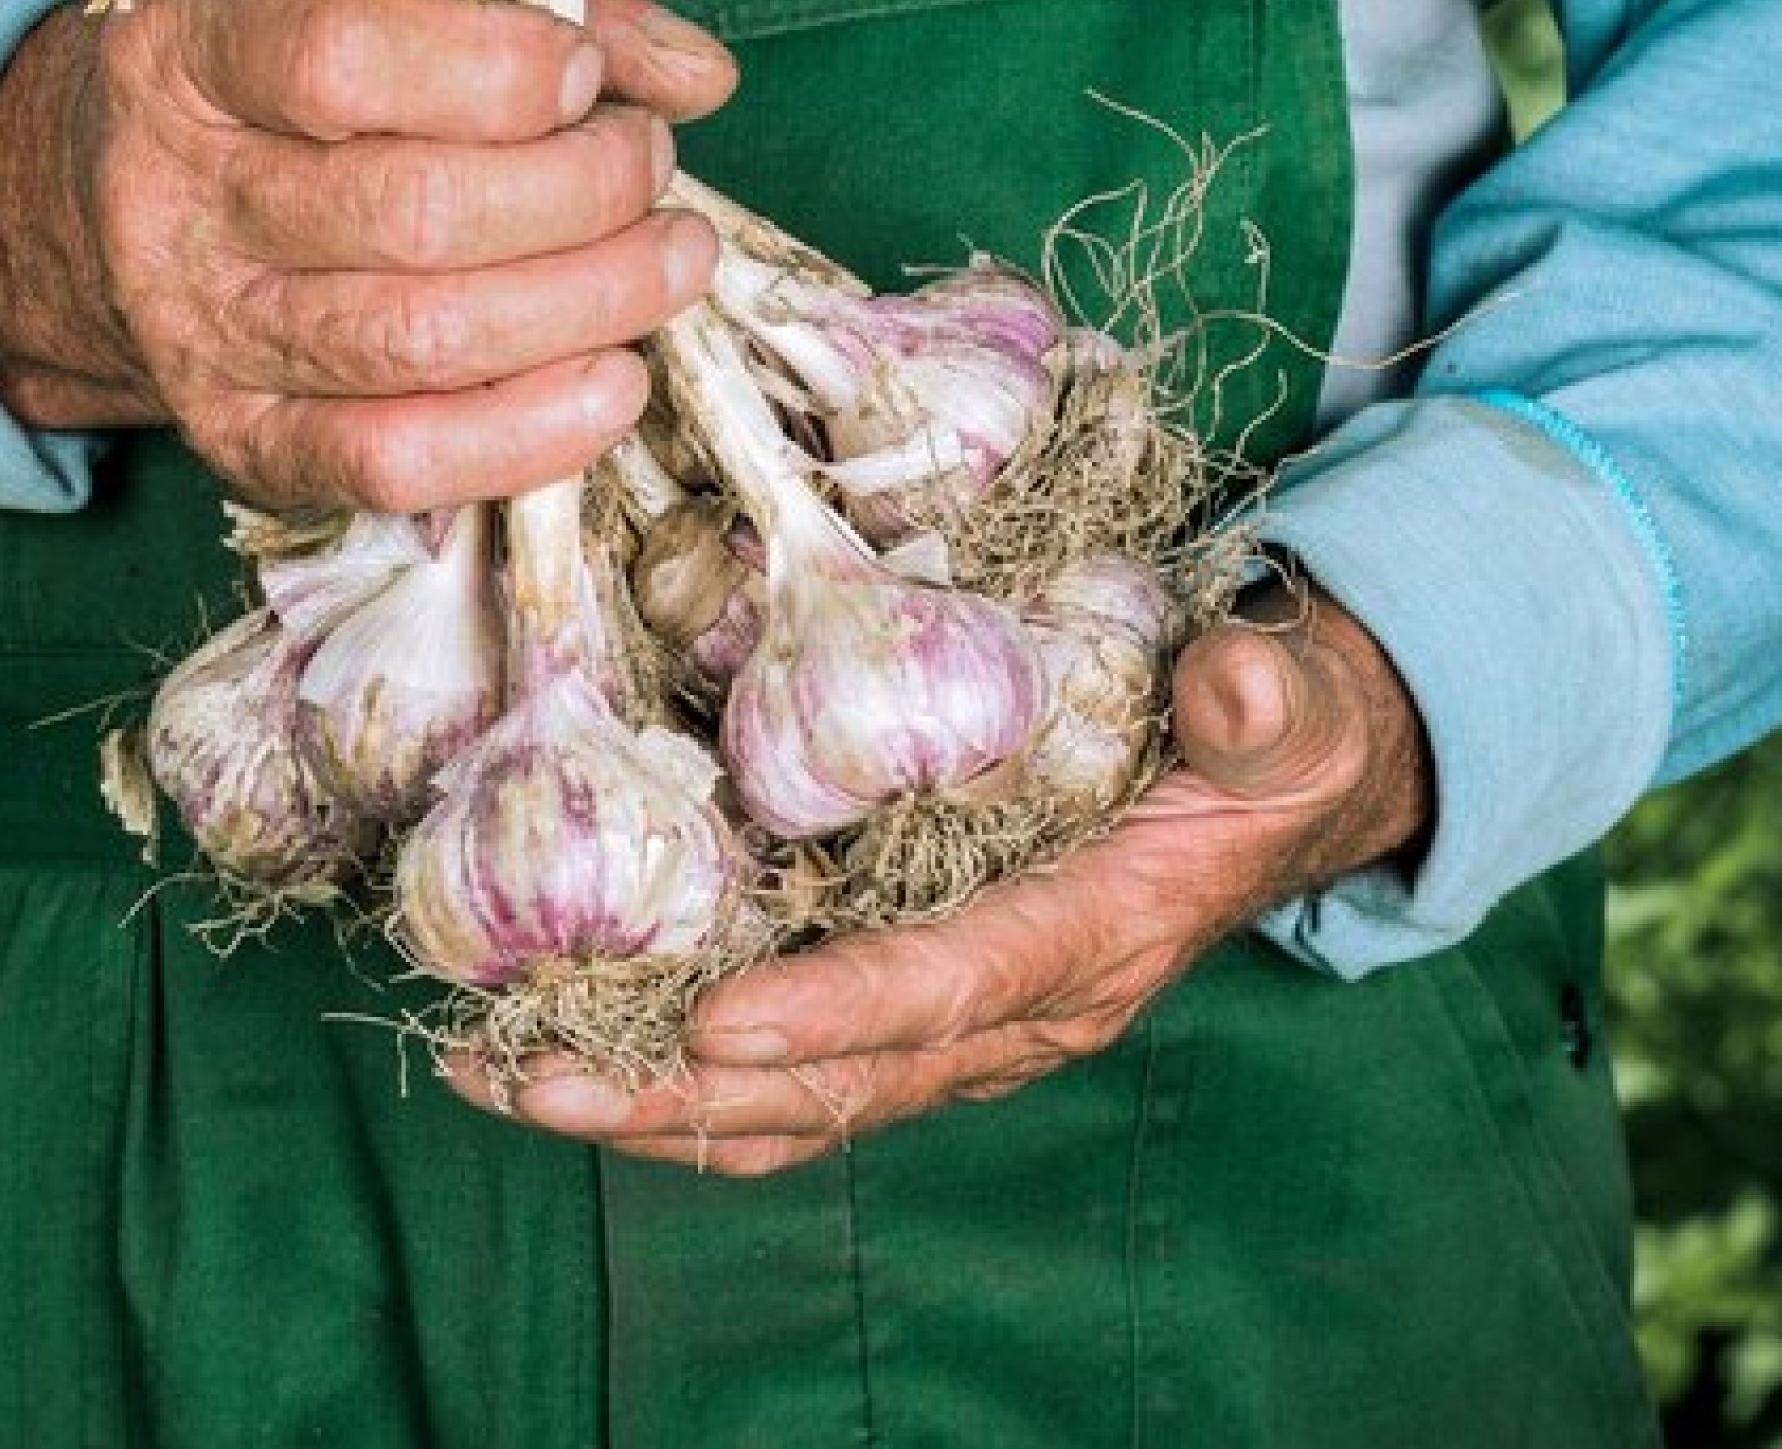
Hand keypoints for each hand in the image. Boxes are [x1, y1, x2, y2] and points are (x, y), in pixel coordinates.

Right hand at [0, 0, 736, 509]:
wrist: (87, 213)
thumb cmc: (266, 86)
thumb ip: (524, 4)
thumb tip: (700, 76)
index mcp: (190, 53)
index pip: (339, 59)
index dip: (495, 70)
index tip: (583, 72)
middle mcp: (179, 200)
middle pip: (413, 213)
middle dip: (582, 191)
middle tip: (651, 168)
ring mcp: (205, 336)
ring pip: (422, 340)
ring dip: (589, 304)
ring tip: (671, 261)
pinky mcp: (244, 443)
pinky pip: (394, 462)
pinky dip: (527, 433)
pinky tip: (613, 383)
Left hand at [446, 582, 1432, 1173]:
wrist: (1268, 795)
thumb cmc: (1266, 744)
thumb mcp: (1286, 714)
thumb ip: (1262, 708)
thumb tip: (1236, 686)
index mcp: (1094, 940)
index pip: (956, 987)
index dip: (842, 1013)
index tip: (717, 1025)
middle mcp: (1010, 1007)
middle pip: (836, 1082)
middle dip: (678, 1093)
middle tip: (530, 1077)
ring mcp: (950, 1014)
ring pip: (787, 1097)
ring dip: (640, 1094)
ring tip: (495, 1073)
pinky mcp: (904, 990)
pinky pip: (784, 1060)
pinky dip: (668, 1060)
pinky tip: (559, 1025)